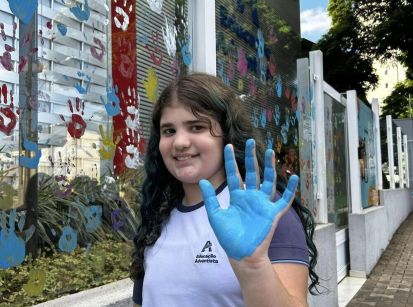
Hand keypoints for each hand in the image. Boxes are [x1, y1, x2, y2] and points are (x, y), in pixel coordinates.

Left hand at [199, 139, 297, 260]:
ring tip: (270, 152)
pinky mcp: (273, 213)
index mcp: (237, 196)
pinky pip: (283, 199)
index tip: (228, 146)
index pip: (234, 174)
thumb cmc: (228, 236)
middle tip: (250, 141)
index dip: (231, 161)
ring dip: (270, 167)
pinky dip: (289, 189)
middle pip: (252, 172)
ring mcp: (263, 204)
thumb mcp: (215, 215)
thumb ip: (210, 198)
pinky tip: (293, 176)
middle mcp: (251, 197)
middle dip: (251, 157)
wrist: (241, 254)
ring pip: (268, 180)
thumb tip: (202, 180)